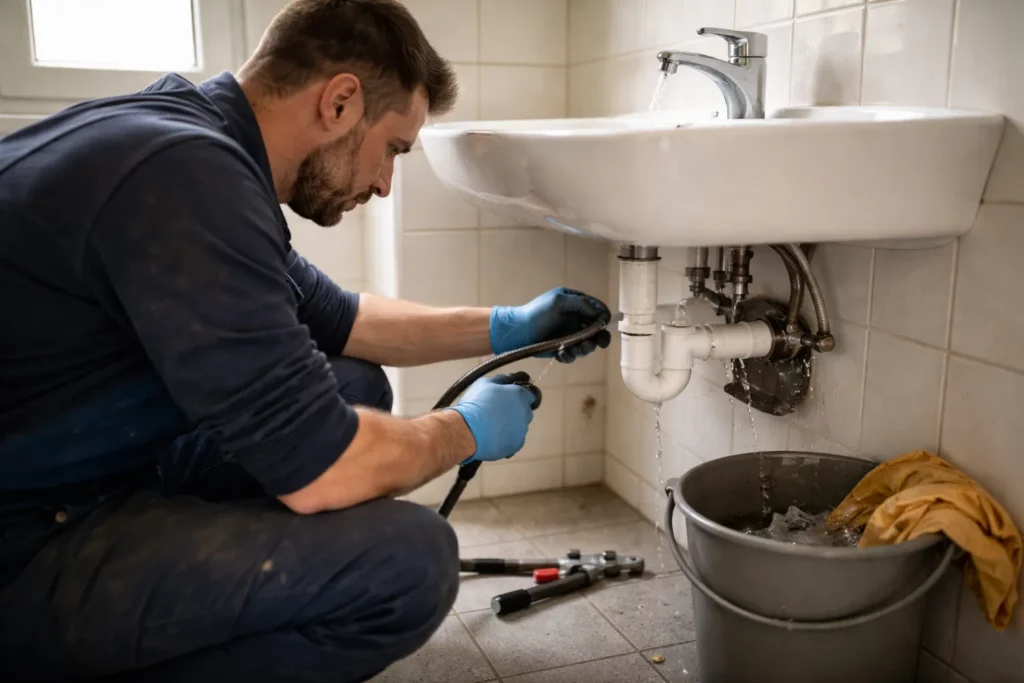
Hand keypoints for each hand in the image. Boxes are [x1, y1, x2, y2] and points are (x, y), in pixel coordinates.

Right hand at [449, 374, 535, 462]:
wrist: (468, 430)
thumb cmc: (476, 403)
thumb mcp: (485, 383)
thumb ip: (502, 379)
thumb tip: (512, 377)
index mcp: (520, 395)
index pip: (531, 395)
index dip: (522, 396)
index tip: (511, 399)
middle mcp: (525, 412)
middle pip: (526, 411)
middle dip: (517, 411)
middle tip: (499, 413)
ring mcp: (522, 430)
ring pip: (520, 427)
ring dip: (511, 426)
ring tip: (493, 427)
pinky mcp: (517, 445)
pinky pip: (515, 440)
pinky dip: (508, 439)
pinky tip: (494, 438)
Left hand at [490, 288, 611, 361]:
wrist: (517, 331)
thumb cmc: (537, 312)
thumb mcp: (559, 301)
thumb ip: (581, 304)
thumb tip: (600, 314)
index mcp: (575, 304)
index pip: (597, 310)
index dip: (603, 318)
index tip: (603, 326)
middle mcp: (575, 319)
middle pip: (596, 330)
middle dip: (598, 338)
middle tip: (597, 344)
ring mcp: (569, 335)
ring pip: (586, 344)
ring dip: (584, 349)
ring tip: (575, 349)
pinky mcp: (562, 348)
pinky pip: (573, 354)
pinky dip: (569, 356)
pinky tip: (561, 354)